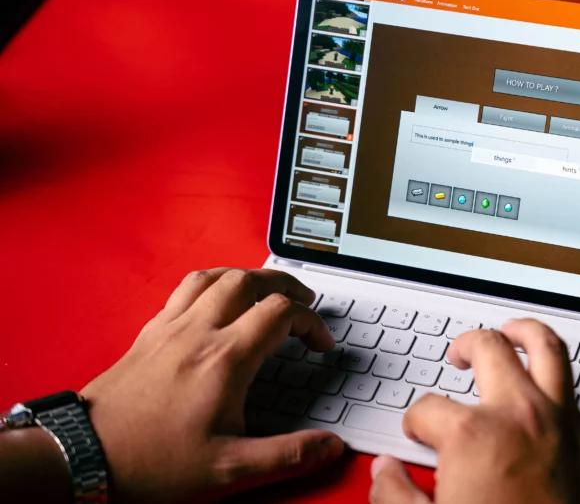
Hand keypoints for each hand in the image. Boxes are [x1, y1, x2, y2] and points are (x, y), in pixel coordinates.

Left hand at [80, 268, 344, 502]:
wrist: (84, 456)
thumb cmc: (150, 462)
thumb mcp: (228, 470)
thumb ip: (287, 456)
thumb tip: (330, 447)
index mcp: (225, 359)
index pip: (281, 312)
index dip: (311, 322)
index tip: (320, 343)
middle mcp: (198, 332)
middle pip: (250, 280)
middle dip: (285, 284)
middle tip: (303, 299)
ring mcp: (170, 328)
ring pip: (216, 276)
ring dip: (248, 275)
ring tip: (265, 288)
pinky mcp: (148, 333)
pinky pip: (185, 288)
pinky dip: (212, 283)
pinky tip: (215, 299)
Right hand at [369, 319, 579, 503]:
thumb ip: (395, 497)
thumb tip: (385, 473)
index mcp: (472, 437)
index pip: (428, 408)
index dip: (416, 421)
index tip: (418, 432)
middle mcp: (520, 416)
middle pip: (490, 351)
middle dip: (469, 345)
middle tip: (461, 353)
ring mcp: (564, 425)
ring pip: (551, 351)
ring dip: (530, 333)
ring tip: (517, 330)